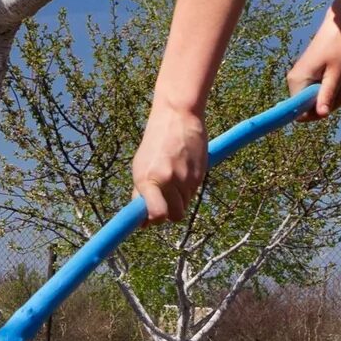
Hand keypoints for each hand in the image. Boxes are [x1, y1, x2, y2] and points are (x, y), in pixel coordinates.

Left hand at [131, 102, 209, 224]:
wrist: (177, 117)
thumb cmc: (155, 144)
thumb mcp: (140, 167)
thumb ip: (140, 195)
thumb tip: (143, 223)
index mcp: (147, 179)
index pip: (156, 214)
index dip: (156, 220)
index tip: (153, 218)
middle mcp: (167, 180)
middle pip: (174, 215)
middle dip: (170, 212)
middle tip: (164, 198)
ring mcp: (185, 179)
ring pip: (184, 205)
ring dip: (179, 198)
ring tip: (173, 177)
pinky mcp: (200, 175)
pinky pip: (193, 193)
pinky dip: (188, 188)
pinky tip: (183, 170)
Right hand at [288, 8, 340, 118]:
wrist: (340, 27)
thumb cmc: (339, 47)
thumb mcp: (336, 74)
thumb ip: (327, 95)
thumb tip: (322, 115)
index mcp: (297, 81)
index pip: (299, 112)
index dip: (316, 115)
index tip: (332, 104)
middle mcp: (296, 81)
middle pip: (314, 107)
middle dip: (333, 99)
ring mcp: (304, 78)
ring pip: (323, 98)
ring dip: (339, 91)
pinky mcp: (312, 75)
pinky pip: (325, 90)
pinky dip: (337, 85)